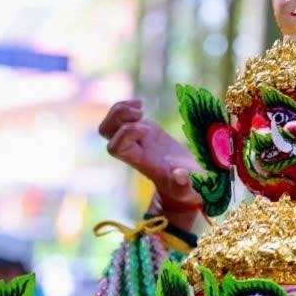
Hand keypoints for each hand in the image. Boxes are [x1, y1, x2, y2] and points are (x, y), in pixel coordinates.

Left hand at [99, 99, 201, 220]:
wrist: (185, 184)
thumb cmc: (187, 189)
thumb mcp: (189, 190)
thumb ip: (185, 186)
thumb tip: (180, 175)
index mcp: (141, 162)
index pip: (116, 148)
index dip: (127, 134)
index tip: (148, 130)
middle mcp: (133, 150)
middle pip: (105, 132)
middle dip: (118, 117)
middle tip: (140, 114)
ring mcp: (135, 139)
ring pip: (109, 123)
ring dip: (120, 109)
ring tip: (140, 107)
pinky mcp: (141, 130)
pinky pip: (120, 116)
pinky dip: (126, 105)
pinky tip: (141, 105)